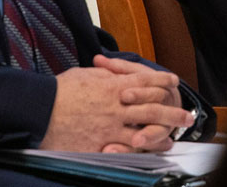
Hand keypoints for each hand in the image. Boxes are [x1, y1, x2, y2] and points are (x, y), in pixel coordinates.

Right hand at [39, 64, 192, 152]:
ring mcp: (111, 127)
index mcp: (113, 86)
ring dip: (161, 135)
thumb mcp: (85, 75)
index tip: (173, 80)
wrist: (40, 110)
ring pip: (144, 132)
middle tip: (186, 116)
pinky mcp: (101, 144)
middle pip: (152, 109)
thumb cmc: (59, 91)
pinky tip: (146, 153)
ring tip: (173, 138)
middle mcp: (117, 107)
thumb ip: (105, 76)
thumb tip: (116, 74)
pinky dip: (138, 151)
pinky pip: (124, 149)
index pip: (145, 81)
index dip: (161, 80)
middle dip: (172, 113)